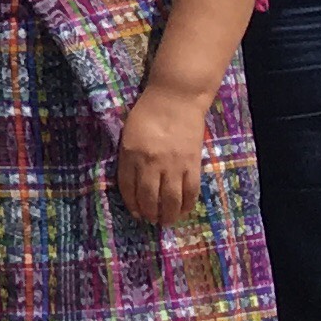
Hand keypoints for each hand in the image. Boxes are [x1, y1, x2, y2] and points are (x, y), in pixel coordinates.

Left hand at [115, 86, 206, 225]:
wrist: (176, 98)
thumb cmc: (148, 112)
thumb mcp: (129, 133)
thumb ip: (129, 156)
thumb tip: (132, 180)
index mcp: (131, 153)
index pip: (128, 186)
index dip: (131, 202)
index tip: (135, 212)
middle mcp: (151, 162)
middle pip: (149, 196)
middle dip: (149, 213)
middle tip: (151, 220)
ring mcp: (173, 164)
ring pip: (170, 198)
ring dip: (168, 214)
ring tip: (166, 221)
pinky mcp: (192, 163)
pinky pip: (190, 190)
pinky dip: (187, 204)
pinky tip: (183, 210)